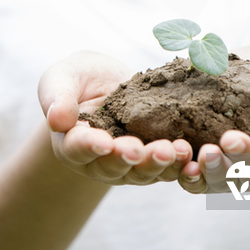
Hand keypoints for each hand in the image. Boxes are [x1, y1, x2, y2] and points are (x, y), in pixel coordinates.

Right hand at [38, 51, 192, 185]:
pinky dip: (180, 164)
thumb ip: (57, 96)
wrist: (106, 81)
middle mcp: (99, 161)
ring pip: (143, 172)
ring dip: (159, 164)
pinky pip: (167, 167)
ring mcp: (128, 163)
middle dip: (129, 159)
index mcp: (71, 142)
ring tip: (176, 150)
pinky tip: (193, 154)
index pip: (77, 148)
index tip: (103, 142)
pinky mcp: (153, 159)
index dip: (89, 146)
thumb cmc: (78, 78)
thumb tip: (57, 119)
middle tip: (142, 150)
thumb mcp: (62, 77)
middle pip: (113, 167)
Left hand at [177, 45, 249, 193]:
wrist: (239, 72)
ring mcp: (234, 170)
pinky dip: (192, 177)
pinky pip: (199, 182)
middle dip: (245, 158)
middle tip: (230, 139)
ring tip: (206, 153)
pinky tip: (185, 162)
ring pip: (229, 182)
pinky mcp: (206, 169)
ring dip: (217, 171)